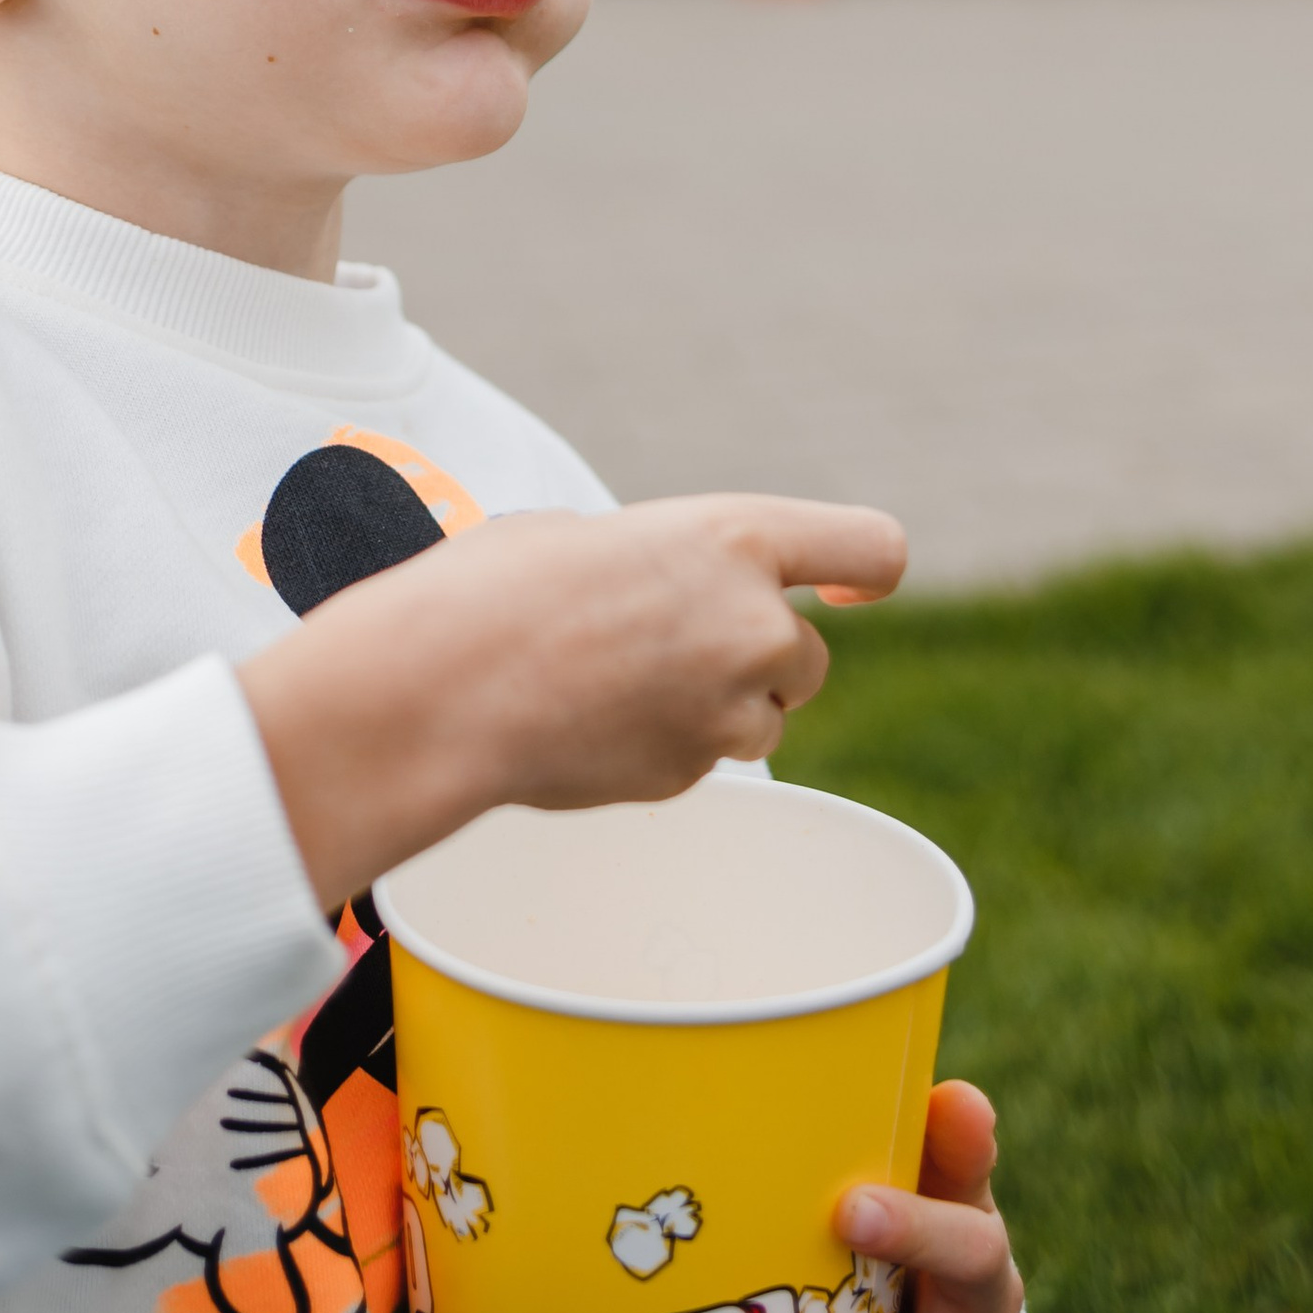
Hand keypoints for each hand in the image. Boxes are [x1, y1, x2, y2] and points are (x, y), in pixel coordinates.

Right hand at [238, 495, 904, 909]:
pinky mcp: (689, 776)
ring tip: (617, 682)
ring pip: (762, 720)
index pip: (872, 548)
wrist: (440, 688)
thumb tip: (679, 597)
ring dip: (716, 706)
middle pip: (807, 657)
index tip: (846, 589)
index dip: (865, 574)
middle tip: (669, 644)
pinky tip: (590, 721)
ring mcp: (726, 713)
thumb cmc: (495, 589)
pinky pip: (700, 759)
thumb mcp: (596, 535)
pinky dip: (663, 745)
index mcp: (735, 539)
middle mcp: (752, 627)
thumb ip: (671, 562)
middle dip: (756, 659)